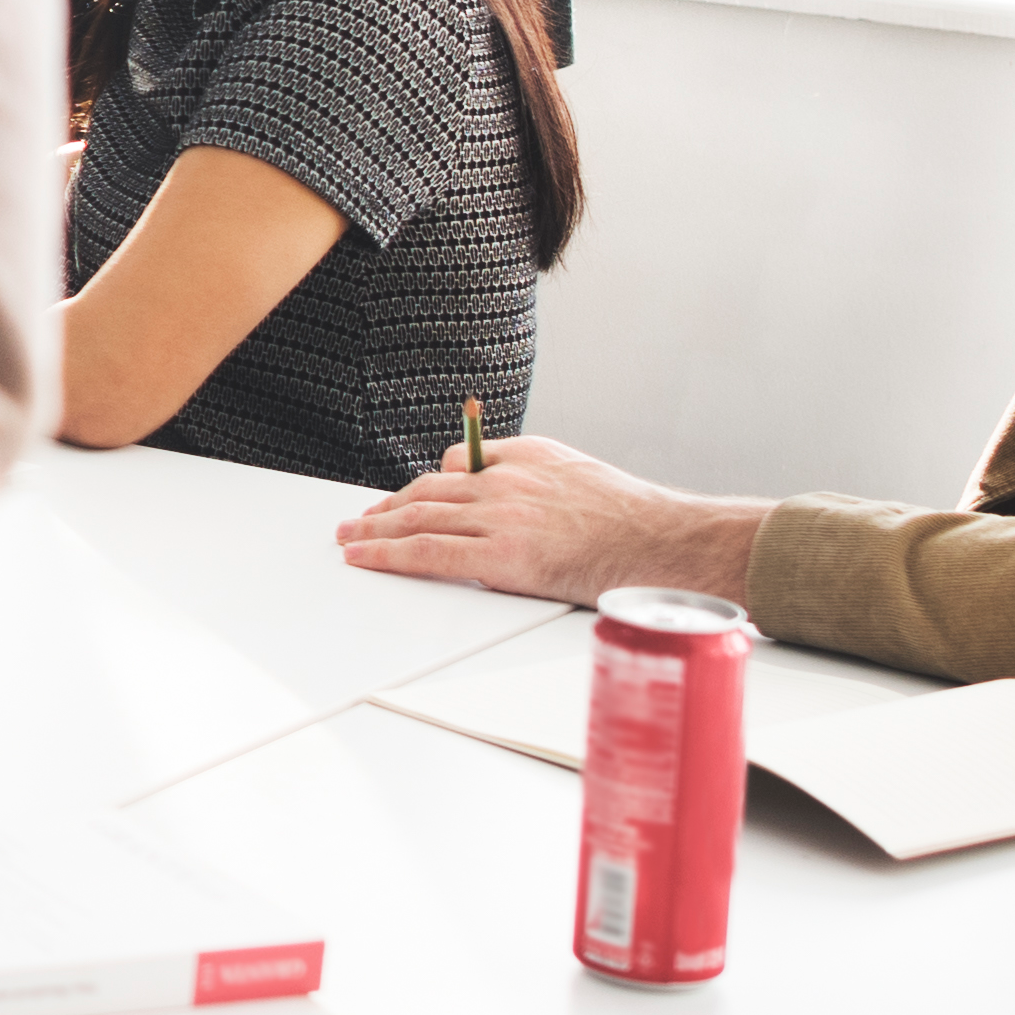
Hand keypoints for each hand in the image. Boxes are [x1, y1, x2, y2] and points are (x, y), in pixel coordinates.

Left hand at [334, 433, 766, 603]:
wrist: (664, 543)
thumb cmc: (633, 520)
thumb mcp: (574, 472)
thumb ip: (523, 471)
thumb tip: (472, 477)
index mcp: (525, 457)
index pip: (456, 467)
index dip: (423, 489)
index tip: (402, 501)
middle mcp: (505, 482)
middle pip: (427, 492)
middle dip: (386, 507)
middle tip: (358, 519)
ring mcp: (500, 518)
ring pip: (418, 519)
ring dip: (374, 529)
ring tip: (349, 538)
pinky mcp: (501, 556)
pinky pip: (428, 553)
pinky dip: (386, 554)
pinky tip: (362, 557)